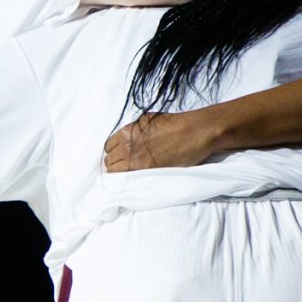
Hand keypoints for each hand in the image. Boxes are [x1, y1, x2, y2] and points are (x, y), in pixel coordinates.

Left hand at [104, 108, 222, 171]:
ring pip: (115, 172)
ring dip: (121, 173)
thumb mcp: (147, 121)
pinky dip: (129, 179)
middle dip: (115, 164)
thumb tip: (124, 142)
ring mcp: (136, 159)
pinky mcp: (147, 170)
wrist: (194, 131)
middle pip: (109, 161)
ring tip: (132, 173)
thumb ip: (132, 132)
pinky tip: (136, 178)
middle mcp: (127, 145)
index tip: (119, 156)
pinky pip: (128, 179)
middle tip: (126, 166)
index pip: (107, 147)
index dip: (113, 152)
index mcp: (127, 132)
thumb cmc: (175, 123)